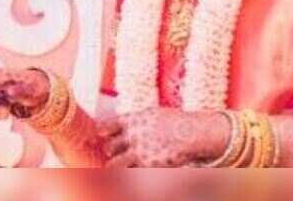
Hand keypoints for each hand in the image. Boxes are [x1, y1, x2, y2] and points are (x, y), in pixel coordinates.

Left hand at [96, 108, 229, 167]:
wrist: (191, 133)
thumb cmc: (177, 122)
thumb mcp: (153, 114)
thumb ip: (137, 120)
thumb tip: (125, 125)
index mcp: (132, 120)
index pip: (107, 126)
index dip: (102, 132)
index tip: (101, 135)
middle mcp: (132, 136)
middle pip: (109, 147)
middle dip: (110, 152)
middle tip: (113, 154)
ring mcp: (139, 153)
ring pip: (115, 164)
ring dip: (116, 167)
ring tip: (119, 169)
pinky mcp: (147, 167)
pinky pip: (132, 175)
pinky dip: (132, 178)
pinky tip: (135, 180)